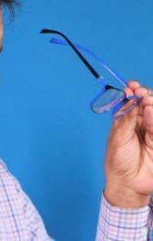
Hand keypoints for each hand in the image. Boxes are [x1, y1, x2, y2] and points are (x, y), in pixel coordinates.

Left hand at [104, 80, 152, 207]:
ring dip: (150, 104)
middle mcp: (137, 124)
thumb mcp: (118, 137)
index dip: (131, 93)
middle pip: (144, 105)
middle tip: (140, 92)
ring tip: (145, 101)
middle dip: (143, 95)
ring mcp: (149, 131)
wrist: (128, 182)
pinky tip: (150, 111)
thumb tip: (131, 99)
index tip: (131, 85)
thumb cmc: (118, 160)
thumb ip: (127, 119)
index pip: (130, 102)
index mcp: (124, 122)